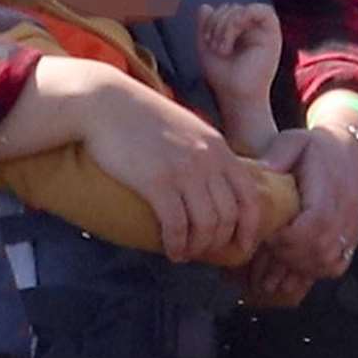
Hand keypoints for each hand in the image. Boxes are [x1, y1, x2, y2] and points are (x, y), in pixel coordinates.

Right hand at [78, 69, 263, 264]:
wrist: (106, 103)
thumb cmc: (141, 117)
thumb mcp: (187, 127)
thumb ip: (205, 151)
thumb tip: (214, 183)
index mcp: (218, 147)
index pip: (250, 196)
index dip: (251, 228)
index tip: (242, 246)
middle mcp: (207, 160)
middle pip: (229, 216)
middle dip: (219, 242)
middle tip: (205, 252)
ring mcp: (183, 170)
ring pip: (206, 225)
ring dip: (198, 247)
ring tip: (186, 254)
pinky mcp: (157, 181)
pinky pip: (177, 225)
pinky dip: (178, 245)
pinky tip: (172, 250)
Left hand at [196, 2, 281, 106]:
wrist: (236, 97)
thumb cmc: (223, 77)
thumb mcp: (206, 48)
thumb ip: (204, 26)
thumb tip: (205, 6)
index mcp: (238, 32)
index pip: (223, 11)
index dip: (211, 20)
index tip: (206, 40)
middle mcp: (252, 30)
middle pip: (231, 7)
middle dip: (216, 23)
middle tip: (214, 47)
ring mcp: (263, 32)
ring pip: (241, 9)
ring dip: (226, 25)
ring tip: (222, 48)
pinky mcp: (273, 36)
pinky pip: (264, 11)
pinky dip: (244, 16)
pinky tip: (234, 32)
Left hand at [238, 125, 357, 306]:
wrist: (351, 154)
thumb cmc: (316, 148)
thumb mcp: (294, 141)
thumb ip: (275, 157)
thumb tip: (257, 171)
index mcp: (329, 188)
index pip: (316, 223)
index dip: (289, 236)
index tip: (268, 234)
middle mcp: (344, 212)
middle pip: (320, 249)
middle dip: (288, 255)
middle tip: (266, 248)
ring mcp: (349, 229)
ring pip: (328, 262)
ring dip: (299, 267)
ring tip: (275, 261)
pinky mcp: (350, 239)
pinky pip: (336, 266)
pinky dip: (314, 272)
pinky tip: (293, 266)